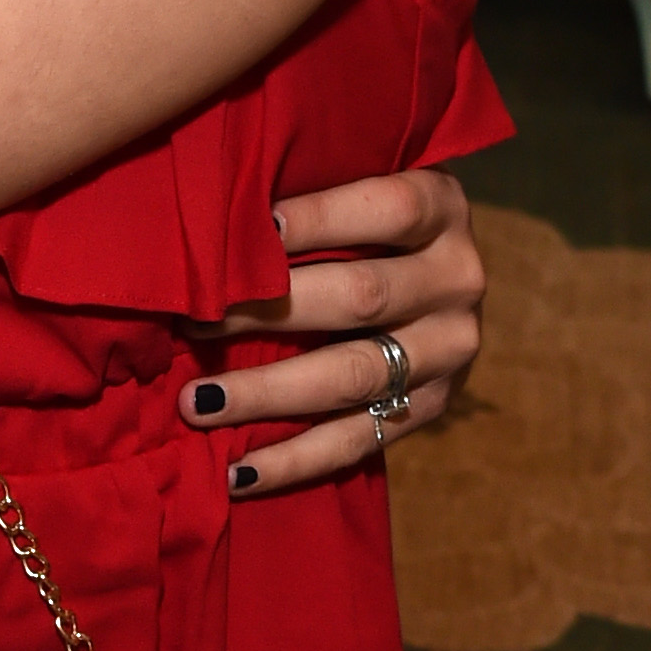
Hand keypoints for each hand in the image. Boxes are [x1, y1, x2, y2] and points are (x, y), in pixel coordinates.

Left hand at [188, 169, 483, 496]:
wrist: (428, 274)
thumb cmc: (358, 215)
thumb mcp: (354, 179)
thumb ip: (308, 184)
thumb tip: (213, 207)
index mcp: (443, 207)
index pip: (389, 208)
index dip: (319, 218)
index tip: (245, 228)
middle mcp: (458, 278)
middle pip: (360, 298)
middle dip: (267, 312)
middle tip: (192, 324)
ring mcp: (450, 349)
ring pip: (354, 375)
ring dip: (268, 393)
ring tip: (197, 403)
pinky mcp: (431, 407)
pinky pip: (359, 441)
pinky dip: (294, 460)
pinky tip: (236, 472)